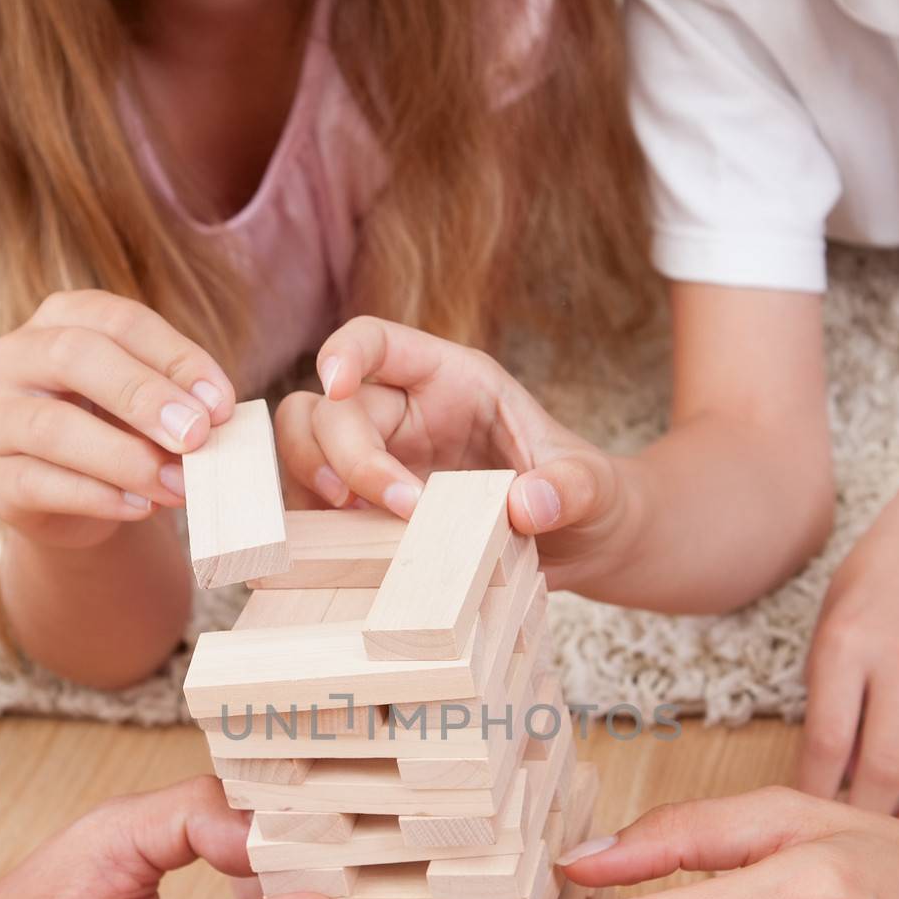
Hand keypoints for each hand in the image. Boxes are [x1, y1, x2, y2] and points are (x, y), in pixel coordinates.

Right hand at [0, 291, 234, 549]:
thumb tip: (215, 416)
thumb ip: (180, 403)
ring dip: (126, 458)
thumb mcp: (154, 407)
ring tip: (178, 485)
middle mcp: (17, 357)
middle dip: (143, 395)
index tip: (221, 405)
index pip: (119, 321)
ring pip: (52, 427)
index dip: (175, 359)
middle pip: (73, 355)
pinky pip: (39, 484)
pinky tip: (141, 507)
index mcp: (63, 319)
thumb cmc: (124, 434)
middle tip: (196, 436)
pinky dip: (98, 497)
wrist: (82, 503)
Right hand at [274, 318, 639, 594]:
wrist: (583, 549)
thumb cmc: (587, 500)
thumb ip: (570, 488)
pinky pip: (314, 513)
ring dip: (312, 488)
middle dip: (344, 454)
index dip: (346, 352)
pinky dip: (312, 532)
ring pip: (303, 454)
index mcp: (451, 382)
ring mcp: (381, 468)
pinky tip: (345, 557)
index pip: (377, 341)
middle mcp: (404, 417)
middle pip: (326, 409)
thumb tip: (528, 506)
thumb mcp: (595, 488)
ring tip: (356, 529)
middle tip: (402, 507)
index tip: (337, 386)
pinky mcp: (370, 519)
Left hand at [799, 486, 898, 824]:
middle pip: (885, 767)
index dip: (815, 793)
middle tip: (854, 841)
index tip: (806, 818)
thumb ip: (826, 698)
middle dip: (866, 817)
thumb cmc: (870, 586)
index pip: (826, 742)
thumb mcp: (825, 629)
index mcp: (846, 648)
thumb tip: (831, 777)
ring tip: (898, 833)